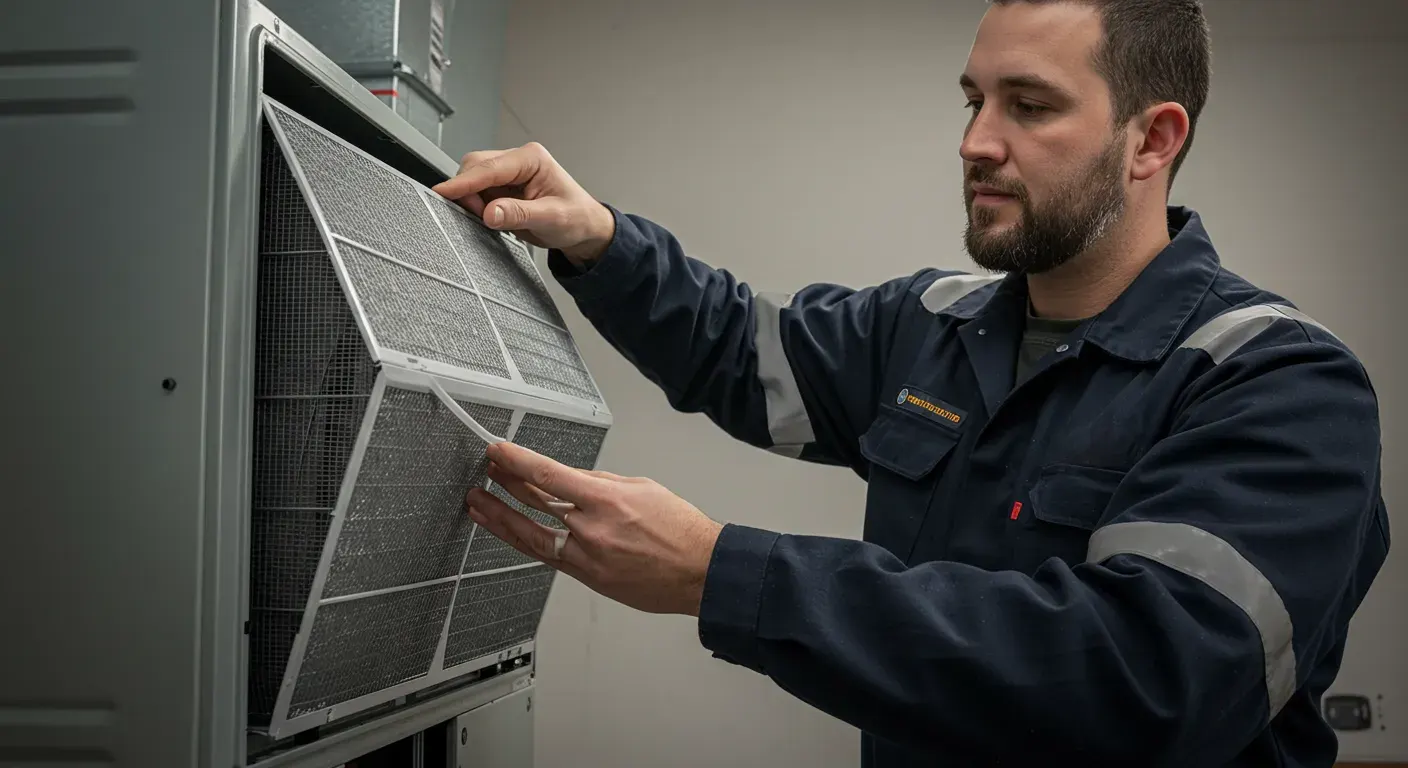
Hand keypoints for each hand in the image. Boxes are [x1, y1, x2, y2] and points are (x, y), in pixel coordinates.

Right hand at [430, 142, 615, 266]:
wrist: (584, 227)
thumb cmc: (576, 217)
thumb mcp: (551, 219)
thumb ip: (519, 214)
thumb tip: (489, 213)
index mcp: (532, 159)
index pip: (490, 168)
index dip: (464, 182)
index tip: (443, 192)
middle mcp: (517, 161)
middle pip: (475, 167)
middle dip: (467, 191)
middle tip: (476, 217)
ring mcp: (508, 174)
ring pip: (472, 179)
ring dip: (471, 200)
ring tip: (490, 220)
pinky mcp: (502, 188)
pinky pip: (477, 193)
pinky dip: (475, 206)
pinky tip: (490, 218)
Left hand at [464, 442, 723, 616]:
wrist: (700, 572)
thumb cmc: (679, 530)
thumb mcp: (643, 488)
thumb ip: (602, 483)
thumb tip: (570, 480)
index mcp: (607, 500)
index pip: (549, 475)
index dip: (517, 461)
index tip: (498, 451)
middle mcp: (592, 529)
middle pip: (535, 504)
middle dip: (506, 484)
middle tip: (486, 470)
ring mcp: (587, 557)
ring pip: (531, 536)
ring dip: (501, 518)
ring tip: (478, 505)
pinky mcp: (588, 577)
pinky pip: (548, 557)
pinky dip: (525, 542)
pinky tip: (510, 532)